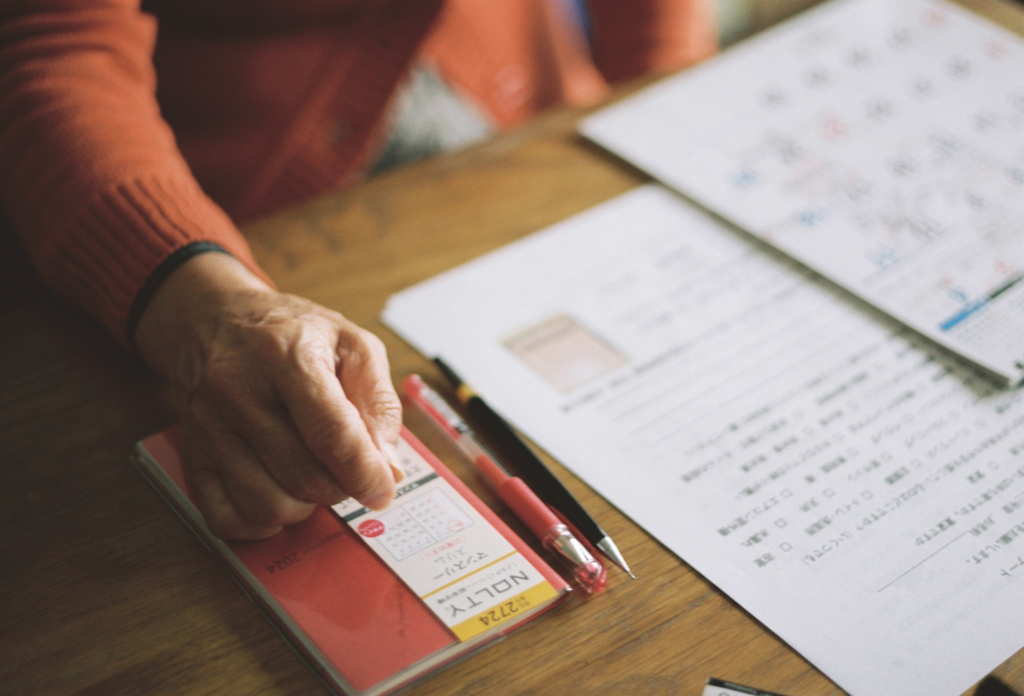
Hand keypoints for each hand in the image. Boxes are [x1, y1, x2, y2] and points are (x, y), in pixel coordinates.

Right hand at [135, 252, 401, 539]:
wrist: (214, 321)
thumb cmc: (291, 334)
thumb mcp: (352, 344)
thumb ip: (379, 404)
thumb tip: (387, 468)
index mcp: (288, 356)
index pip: (332, 434)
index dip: (365, 473)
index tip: (382, 490)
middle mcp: (240, 392)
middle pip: (304, 476)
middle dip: (340, 485)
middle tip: (345, 466)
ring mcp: (209, 427)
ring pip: (268, 505)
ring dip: (304, 506)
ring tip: (311, 475)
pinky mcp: (191, 455)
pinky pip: (227, 519)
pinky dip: (262, 523)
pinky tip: (278, 494)